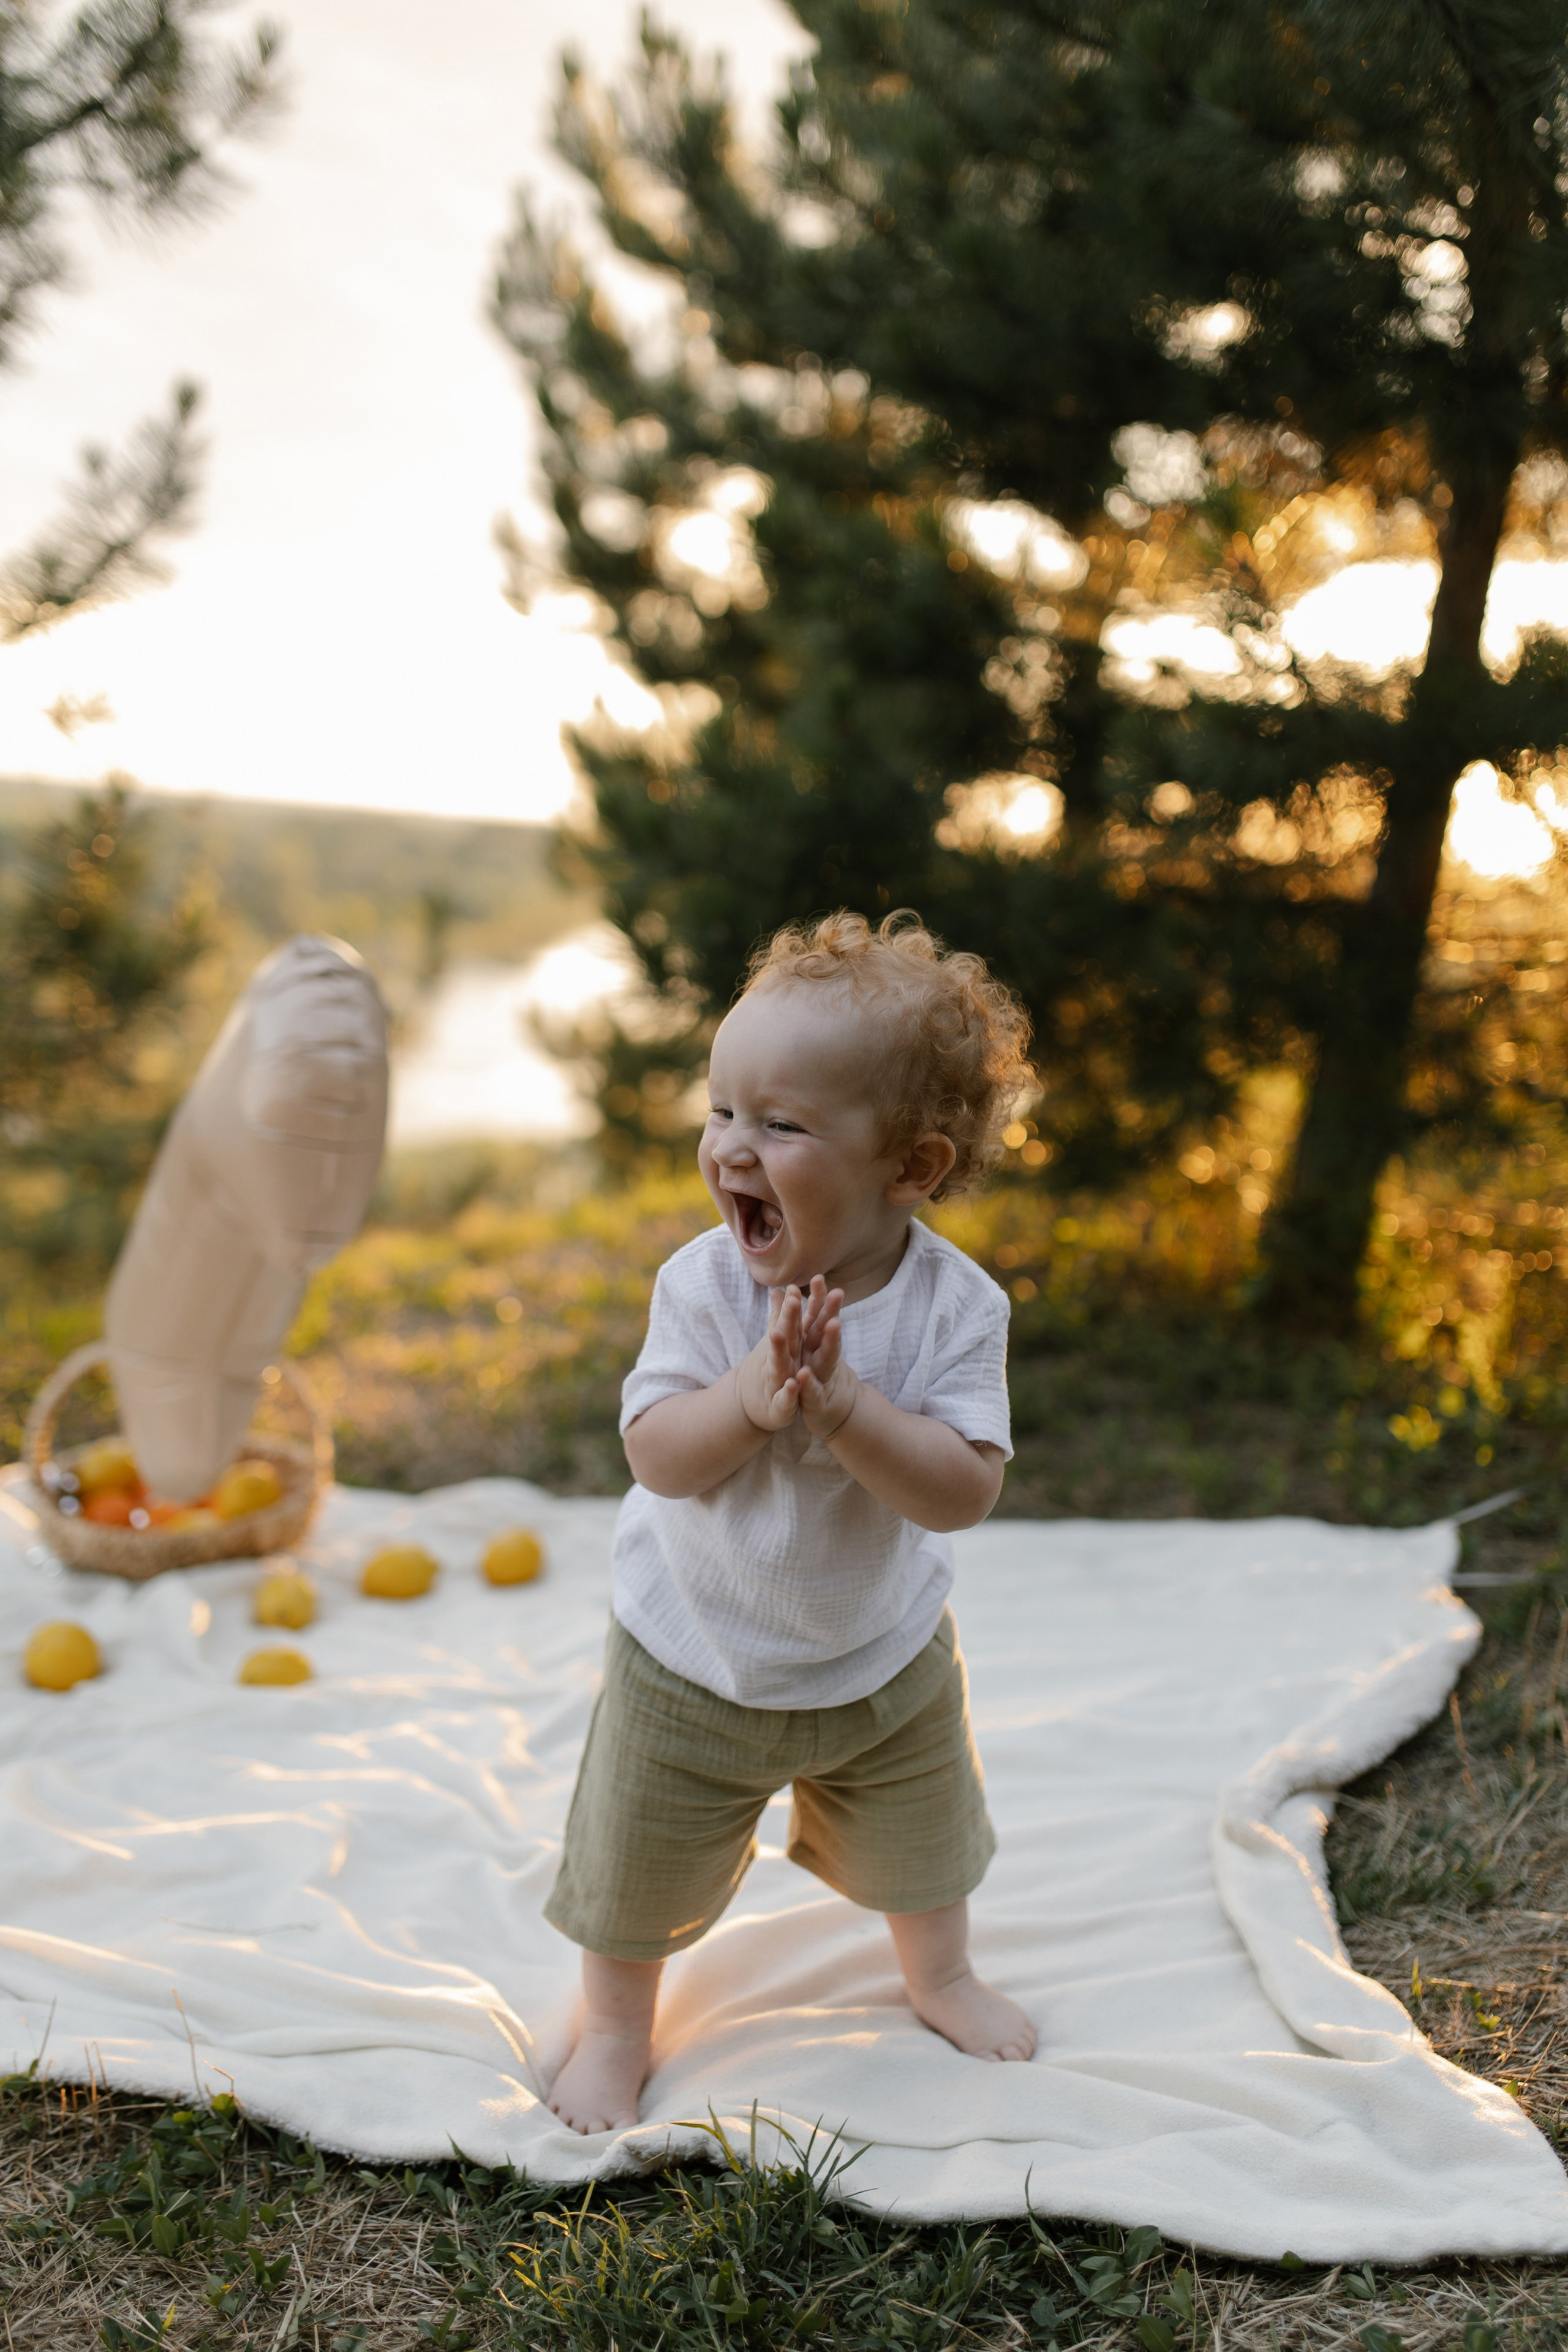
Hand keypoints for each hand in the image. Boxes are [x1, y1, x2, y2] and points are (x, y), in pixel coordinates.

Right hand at [734, 1283, 808, 1431]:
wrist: (748, 1408)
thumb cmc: (767, 1370)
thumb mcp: (774, 1343)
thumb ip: (778, 1315)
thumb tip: (779, 1287)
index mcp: (783, 1347)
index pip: (788, 1322)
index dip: (792, 1306)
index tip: (797, 1286)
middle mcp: (778, 1361)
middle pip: (785, 1338)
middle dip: (788, 1319)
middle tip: (793, 1300)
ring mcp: (776, 1384)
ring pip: (779, 1365)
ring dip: (779, 1350)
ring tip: (777, 1333)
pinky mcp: (779, 1408)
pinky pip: (784, 1400)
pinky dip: (788, 1393)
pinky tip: (793, 1384)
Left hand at [793, 1274, 857, 1439]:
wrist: (832, 1414)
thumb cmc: (819, 1376)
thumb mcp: (808, 1349)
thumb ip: (800, 1321)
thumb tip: (783, 1289)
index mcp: (817, 1346)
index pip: (819, 1319)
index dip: (819, 1299)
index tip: (819, 1278)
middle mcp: (823, 1359)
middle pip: (828, 1333)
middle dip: (831, 1313)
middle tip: (837, 1293)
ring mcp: (823, 1379)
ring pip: (827, 1360)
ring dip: (831, 1342)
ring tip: (834, 1324)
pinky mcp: (817, 1402)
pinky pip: (812, 1393)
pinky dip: (808, 1385)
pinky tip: (801, 1377)